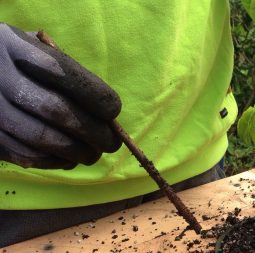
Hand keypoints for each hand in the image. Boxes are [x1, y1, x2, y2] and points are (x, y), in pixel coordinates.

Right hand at [0, 23, 121, 168]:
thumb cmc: (15, 60)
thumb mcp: (34, 49)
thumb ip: (64, 70)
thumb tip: (104, 111)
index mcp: (15, 47)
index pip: (63, 73)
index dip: (95, 95)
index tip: (114, 110)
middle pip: (55, 110)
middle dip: (93, 131)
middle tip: (112, 143)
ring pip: (41, 138)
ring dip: (77, 152)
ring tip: (94, 154)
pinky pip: (24, 155)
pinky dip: (54, 162)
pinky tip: (68, 159)